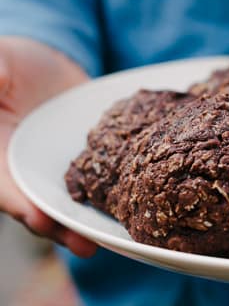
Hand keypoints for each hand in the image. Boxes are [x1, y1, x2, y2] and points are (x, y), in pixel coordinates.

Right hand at [0, 36, 96, 256]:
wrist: (46, 61)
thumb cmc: (9, 64)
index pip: (5, 187)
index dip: (20, 204)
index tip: (39, 218)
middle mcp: (26, 171)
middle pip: (40, 207)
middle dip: (61, 227)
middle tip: (84, 245)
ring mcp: (58, 171)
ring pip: (72, 203)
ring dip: (89, 222)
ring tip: (111, 239)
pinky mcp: (89, 162)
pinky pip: (100, 181)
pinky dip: (115, 195)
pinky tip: (138, 204)